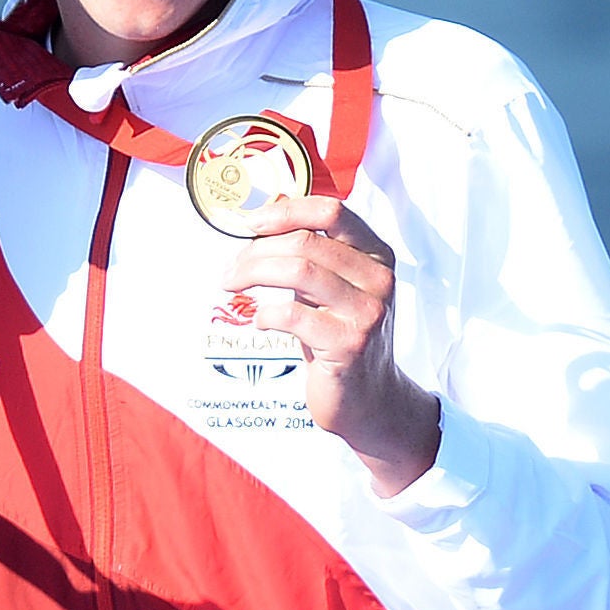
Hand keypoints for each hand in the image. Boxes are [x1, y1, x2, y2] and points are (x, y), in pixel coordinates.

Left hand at [228, 198, 440, 497]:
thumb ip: (309, 255)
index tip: (249, 223)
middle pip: (306, 242)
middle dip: (257, 251)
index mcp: (376, 254)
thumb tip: (262, 217)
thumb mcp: (330, 287)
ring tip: (232, 285)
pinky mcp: (349, 343)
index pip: (331, 211)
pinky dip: (268, 315)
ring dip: (254, 274)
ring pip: (299, 270)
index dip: (285, 211)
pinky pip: (295, 315)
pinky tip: (261, 322)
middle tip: (231, 269)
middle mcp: (378, 278)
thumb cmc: (339, 336)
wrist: (367, 398)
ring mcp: (367, 311)